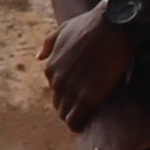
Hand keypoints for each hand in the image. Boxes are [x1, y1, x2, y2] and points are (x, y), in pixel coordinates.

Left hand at [44, 0, 133, 125]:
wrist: (111, 26)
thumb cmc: (90, 25)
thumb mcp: (63, 30)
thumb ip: (49, 44)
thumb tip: (38, 57)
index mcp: (50, 68)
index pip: (55, 91)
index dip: (69, 93)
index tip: (81, 94)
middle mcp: (57, 82)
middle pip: (59, 104)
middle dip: (71, 106)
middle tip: (87, 108)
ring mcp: (70, 91)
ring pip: (66, 115)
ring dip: (76, 117)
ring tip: (90, 116)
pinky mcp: (86, 98)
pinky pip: (76, 121)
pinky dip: (80, 124)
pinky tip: (88, 124)